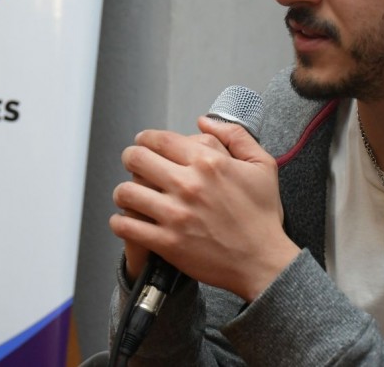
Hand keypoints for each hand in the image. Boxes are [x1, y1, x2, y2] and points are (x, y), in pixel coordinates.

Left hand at [109, 117, 299, 300]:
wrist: (263, 262)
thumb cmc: (262, 216)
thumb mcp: (262, 165)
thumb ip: (235, 135)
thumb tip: (203, 121)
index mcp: (208, 162)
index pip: (159, 139)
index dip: (145, 138)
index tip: (143, 144)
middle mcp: (188, 185)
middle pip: (136, 159)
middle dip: (131, 159)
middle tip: (134, 165)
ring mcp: (176, 215)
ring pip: (126, 191)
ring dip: (124, 191)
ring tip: (130, 195)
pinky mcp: (168, 242)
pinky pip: (126, 225)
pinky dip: (120, 221)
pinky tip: (128, 220)